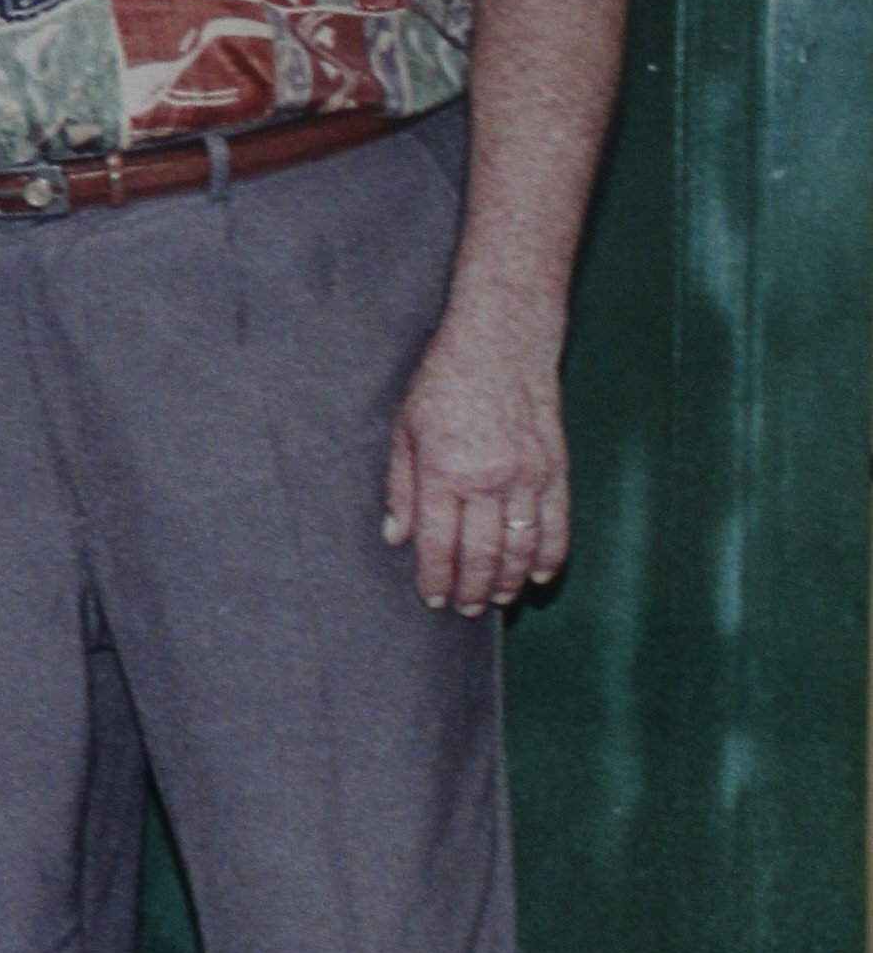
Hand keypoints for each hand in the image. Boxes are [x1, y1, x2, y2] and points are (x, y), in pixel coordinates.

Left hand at [383, 318, 568, 614]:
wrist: (502, 342)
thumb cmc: (444, 381)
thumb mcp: (405, 428)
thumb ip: (400, 487)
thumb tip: (395, 537)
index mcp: (442, 470)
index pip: (438, 543)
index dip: (435, 579)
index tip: (433, 599)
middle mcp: (487, 479)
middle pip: (482, 555)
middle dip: (473, 590)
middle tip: (466, 610)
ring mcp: (527, 476)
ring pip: (521, 548)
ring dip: (509, 581)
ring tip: (498, 599)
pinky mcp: (555, 469)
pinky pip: (557, 525)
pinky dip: (549, 557)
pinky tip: (538, 576)